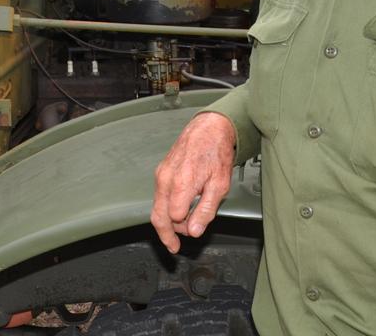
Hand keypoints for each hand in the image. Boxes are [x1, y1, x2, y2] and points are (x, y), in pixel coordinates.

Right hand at [151, 111, 235, 253]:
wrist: (208, 129)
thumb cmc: (215, 153)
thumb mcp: (219, 185)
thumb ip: (206, 211)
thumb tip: (194, 231)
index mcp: (181, 184)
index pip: (174, 218)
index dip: (185, 228)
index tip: (194, 230)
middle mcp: (166, 179)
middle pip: (157, 216)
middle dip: (166, 234)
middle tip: (174, 247)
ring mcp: (161, 174)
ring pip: (156, 206)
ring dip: (168, 221)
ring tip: (182, 228)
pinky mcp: (160, 171)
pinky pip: (159, 196)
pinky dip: (166, 208)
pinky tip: (179, 210)